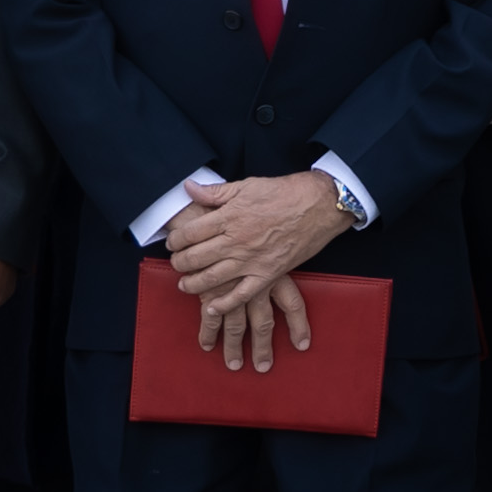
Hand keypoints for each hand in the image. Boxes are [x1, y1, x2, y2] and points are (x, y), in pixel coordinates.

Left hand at [161, 172, 351, 354]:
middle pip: (196, 257)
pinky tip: (211, 306)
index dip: (175, 240)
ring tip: (184, 284)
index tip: (172, 242)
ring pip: (212, 278)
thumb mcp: (247, 185)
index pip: (190, 233)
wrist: (320, 204)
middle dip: (179, 262)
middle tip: (175, 263)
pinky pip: (242, 294)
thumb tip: (188, 187)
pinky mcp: (268, 273)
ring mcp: (252, 259)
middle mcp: (237, 240)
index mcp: (230, 216)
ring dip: (193, 283)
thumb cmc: (284, 192)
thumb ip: (215, 192)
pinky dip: (225, 304)